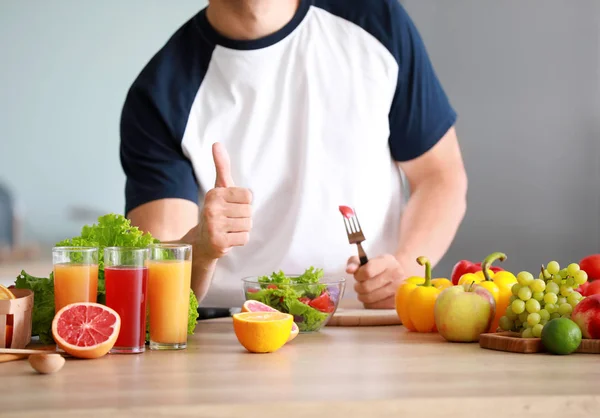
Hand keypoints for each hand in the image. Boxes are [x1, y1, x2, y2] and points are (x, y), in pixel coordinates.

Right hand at [195, 143, 251, 261]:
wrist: (201, 241)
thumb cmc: (217, 211)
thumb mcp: (219, 188)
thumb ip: (221, 166)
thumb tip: (217, 144)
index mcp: (215, 193)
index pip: (248, 196)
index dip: (244, 203)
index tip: (232, 206)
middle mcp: (212, 208)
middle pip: (249, 211)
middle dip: (243, 217)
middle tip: (230, 219)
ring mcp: (214, 226)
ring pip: (247, 225)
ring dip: (242, 229)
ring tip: (229, 228)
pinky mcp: (218, 242)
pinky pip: (244, 238)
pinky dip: (239, 240)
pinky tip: (228, 238)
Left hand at [346, 254, 404, 308]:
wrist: (398, 277)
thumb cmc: (379, 269)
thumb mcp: (367, 261)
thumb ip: (354, 262)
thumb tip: (349, 269)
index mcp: (387, 262)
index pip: (367, 271)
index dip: (358, 275)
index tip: (358, 275)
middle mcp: (395, 275)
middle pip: (366, 287)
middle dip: (358, 287)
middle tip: (360, 285)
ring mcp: (398, 290)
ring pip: (369, 298)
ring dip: (362, 296)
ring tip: (365, 291)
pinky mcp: (395, 303)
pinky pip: (374, 307)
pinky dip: (369, 303)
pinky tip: (371, 298)